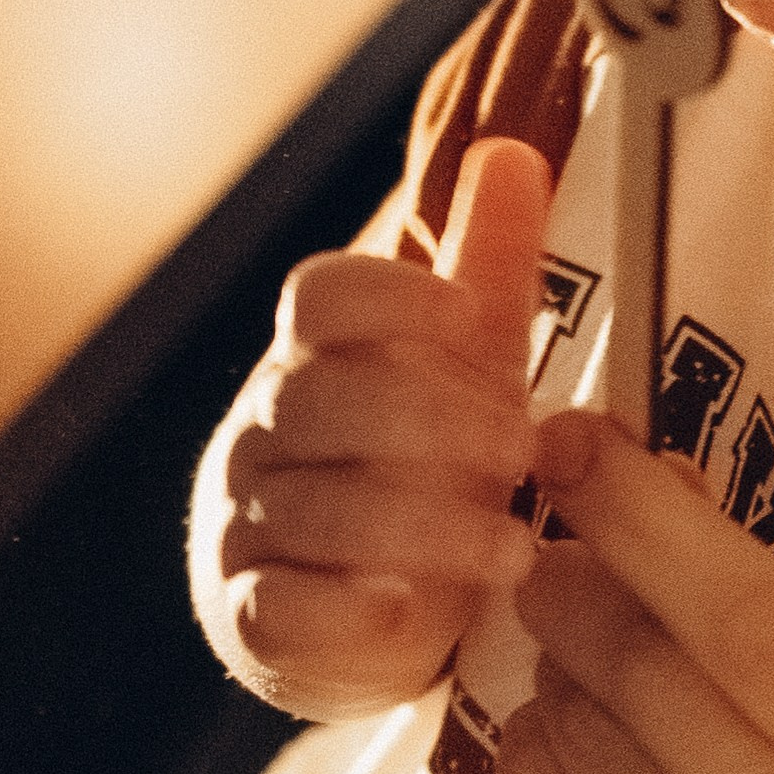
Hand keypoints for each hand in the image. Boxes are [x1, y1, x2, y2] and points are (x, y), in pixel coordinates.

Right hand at [196, 140, 551, 716]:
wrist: (374, 615)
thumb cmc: (426, 466)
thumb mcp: (469, 368)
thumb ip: (487, 268)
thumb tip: (511, 151)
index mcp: (314, 359)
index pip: (319, 299)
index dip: (393, 299)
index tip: (474, 319)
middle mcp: (264, 433)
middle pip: (322, 400)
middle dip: (431, 421)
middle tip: (524, 451)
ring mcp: (249, 527)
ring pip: (314, 509)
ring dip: (423, 527)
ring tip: (517, 551)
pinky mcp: (254, 622)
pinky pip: (277, 610)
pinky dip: (341, 610)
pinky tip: (406, 613)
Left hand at [492, 408, 773, 773]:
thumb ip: (760, 616)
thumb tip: (647, 468)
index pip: (773, 630)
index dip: (660, 527)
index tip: (580, 446)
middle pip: (670, 680)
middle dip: (589, 593)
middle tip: (549, 556)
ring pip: (591, 743)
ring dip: (557, 678)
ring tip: (571, 669)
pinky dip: (528, 756)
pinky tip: (557, 754)